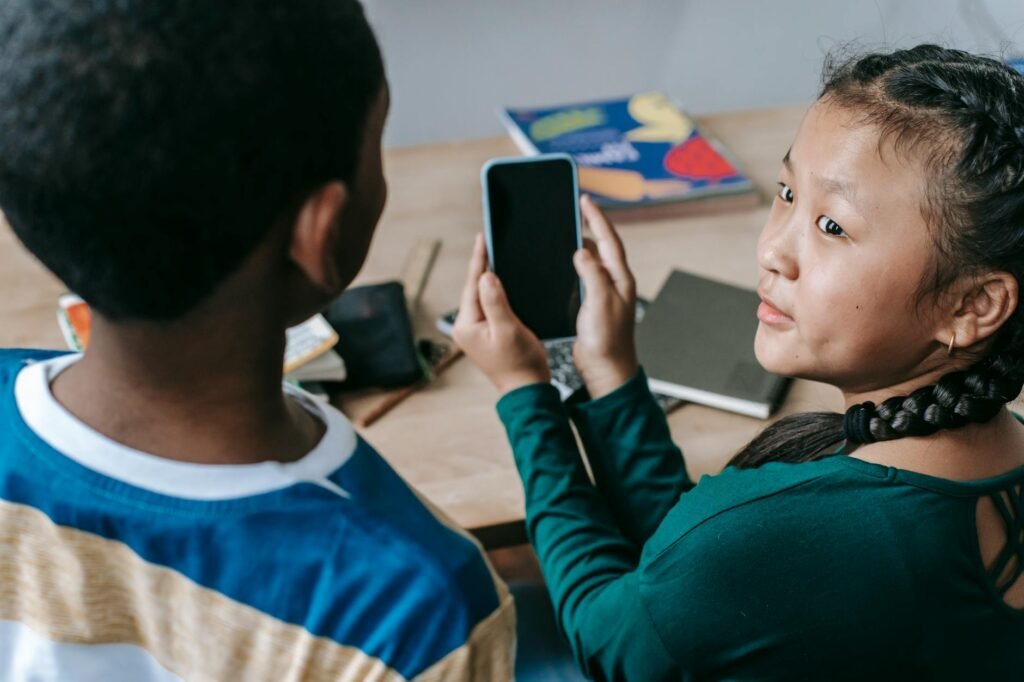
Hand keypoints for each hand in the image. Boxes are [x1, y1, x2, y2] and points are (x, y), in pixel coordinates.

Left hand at [453, 234, 550, 394]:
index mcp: (466, 325)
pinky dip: (496, 292)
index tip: (482, 238)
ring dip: (490, 278)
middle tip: (488, 240)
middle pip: (474, 289)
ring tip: (495, 254)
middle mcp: (466, 327)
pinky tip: (503, 280)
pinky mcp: (487, 333)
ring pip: (482, 296)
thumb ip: (495, 301)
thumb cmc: (519, 363)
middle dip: (482, 266)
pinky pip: (490, 305)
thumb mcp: (507, 329)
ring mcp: (476, 331)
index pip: (472, 285)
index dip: (479, 260)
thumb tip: (486, 275)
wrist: (527, 389)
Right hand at [573, 195, 638, 397]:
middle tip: (573, 207)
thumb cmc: (607, 341)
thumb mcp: (600, 304)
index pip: (609, 240)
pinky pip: (581, 277)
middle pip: (601, 246)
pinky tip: (560, 263)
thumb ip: (592, 275)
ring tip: (563, 229)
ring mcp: (602, 294)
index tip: (585, 199)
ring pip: (590, 261)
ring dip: (578, 245)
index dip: (597, 218)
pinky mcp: (590, 305)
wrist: (606, 370)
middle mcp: (613, 283)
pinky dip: (571, 265)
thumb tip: (582, 251)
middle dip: (588, 225)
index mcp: (620, 279)